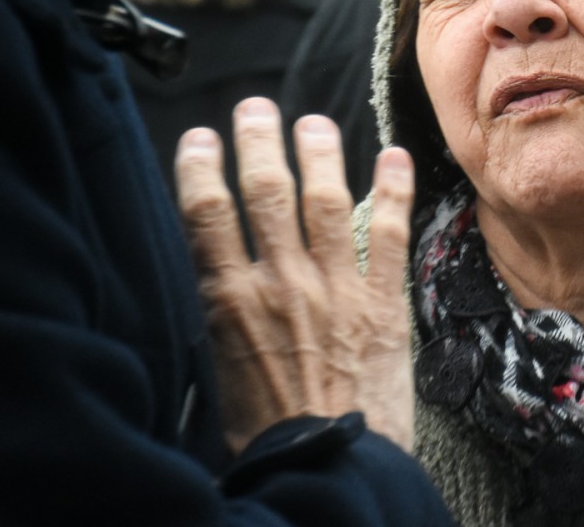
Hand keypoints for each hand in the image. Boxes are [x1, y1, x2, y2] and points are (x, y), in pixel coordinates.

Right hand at [175, 97, 416, 453]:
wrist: (327, 475)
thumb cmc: (263, 442)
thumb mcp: (207, 383)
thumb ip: (203, 328)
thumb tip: (187, 294)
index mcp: (229, 302)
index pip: (206, 213)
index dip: (201, 167)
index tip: (200, 138)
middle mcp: (281, 283)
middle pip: (266, 192)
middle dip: (258, 141)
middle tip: (255, 109)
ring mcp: (336, 290)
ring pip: (325, 200)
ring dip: (319, 153)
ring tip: (312, 122)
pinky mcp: (383, 306)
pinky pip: (389, 235)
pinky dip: (394, 191)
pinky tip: (395, 157)